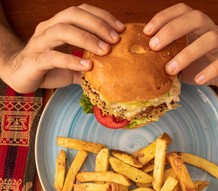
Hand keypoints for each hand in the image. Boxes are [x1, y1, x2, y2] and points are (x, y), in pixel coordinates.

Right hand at [2, 4, 124, 92]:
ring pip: (62, 30)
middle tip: (115, 39)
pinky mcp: (35, 60)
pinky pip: (53, 57)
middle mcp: (49, 28)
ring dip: (87, 39)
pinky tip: (88, 66)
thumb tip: (110, 72)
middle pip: (73, 15)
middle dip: (97, 25)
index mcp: (58, 25)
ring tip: (105, 51)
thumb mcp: (73, 66)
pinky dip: (72, 60)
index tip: (121, 29)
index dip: (102, 16)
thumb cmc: (48, 68)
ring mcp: (40, 42)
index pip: (81, 12)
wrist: (20, 76)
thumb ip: (88, 66)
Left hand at [143, 3, 217, 90]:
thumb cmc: (201, 63)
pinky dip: (210, 70)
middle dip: (172, 30)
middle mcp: (210, 29)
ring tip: (170, 70)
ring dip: (187, 54)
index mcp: (196, 26)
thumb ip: (166, 56)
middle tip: (154, 47)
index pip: (181, 11)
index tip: (146, 32)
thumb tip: (139, 62)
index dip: (163, 17)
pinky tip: (196, 80)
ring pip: (211, 39)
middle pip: (195, 18)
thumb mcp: (181, 57)